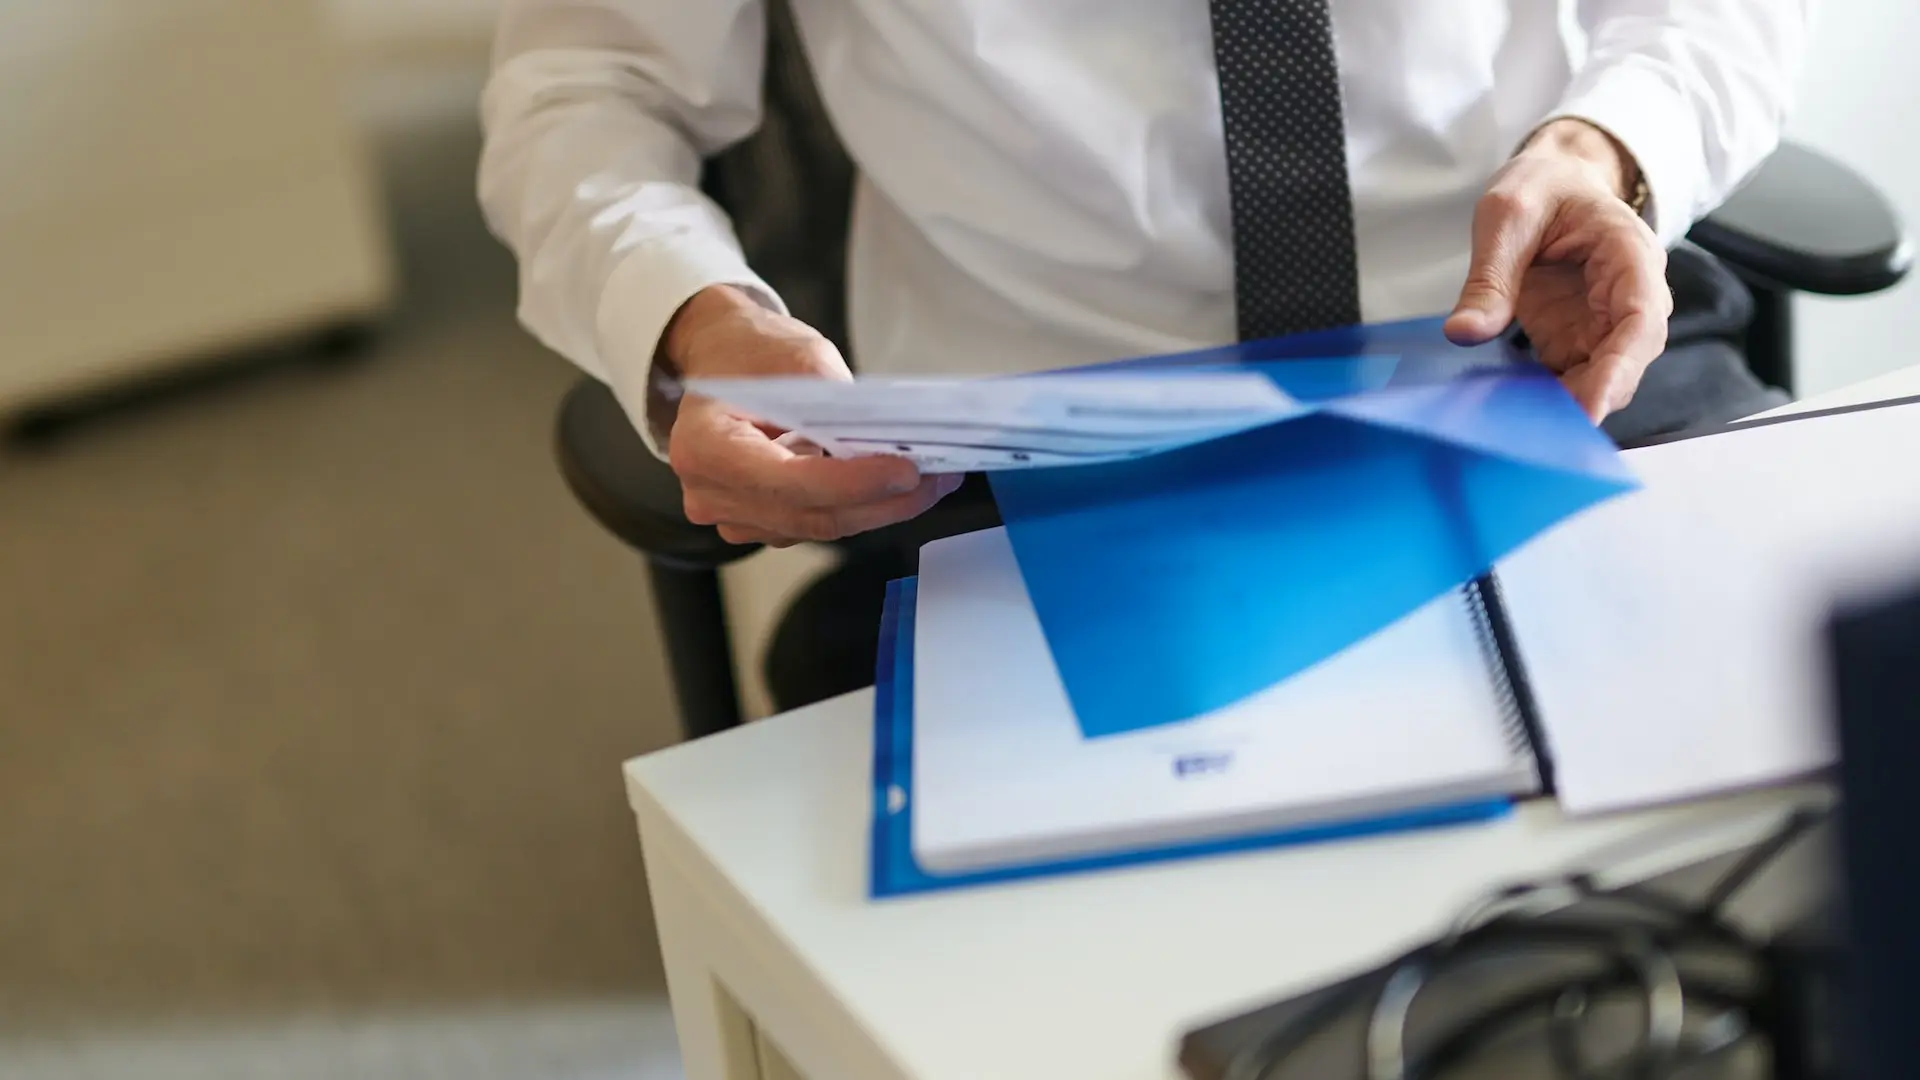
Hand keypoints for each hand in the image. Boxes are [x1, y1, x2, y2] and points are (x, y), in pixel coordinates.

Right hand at [662, 285, 960, 546]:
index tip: (908, 472)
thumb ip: (840, 407)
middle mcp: (709, 492)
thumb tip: (892, 445)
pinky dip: (856, 508)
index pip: (790, 481)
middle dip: (881, 502)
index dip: (855, 483)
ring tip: (928, 483)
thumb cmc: (751, 353)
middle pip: (810, 515)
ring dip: (876, 508)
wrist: (720, 360)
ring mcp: (729, 514)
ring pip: (817, 526)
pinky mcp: (755, 521)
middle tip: (936, 481)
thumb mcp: (800, 358)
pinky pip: (812, 524)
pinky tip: (892, 488)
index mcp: (706, 445)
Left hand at [1444, 119, 1673, 422]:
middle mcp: (1629, 296)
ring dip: (1565, 404)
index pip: (1641, 319)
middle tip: (1540, 432)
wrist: (1551, 183)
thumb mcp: (1506, 216)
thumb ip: (1490, 277)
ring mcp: (1603, 323)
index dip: (1620, 368)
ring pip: (1600, 378)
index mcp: (1629, 254)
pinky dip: (1544, 398)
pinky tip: (1509, 412)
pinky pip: (1569, 379)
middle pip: (1626, 360)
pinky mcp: (1576, 339)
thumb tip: (1464, 332)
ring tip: (1517, 427)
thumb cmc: (1541, 188)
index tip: (1591, 406)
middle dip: (1590, 396)